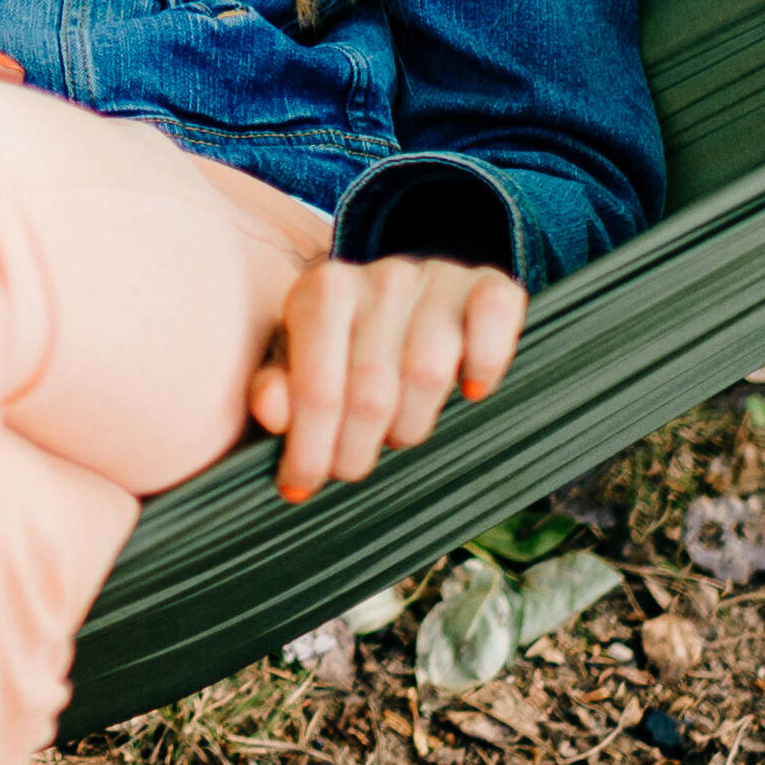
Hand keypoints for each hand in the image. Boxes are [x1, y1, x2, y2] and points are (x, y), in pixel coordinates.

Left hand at [250, 255, 527, 503]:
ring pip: (429, 374)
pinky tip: (472, 392)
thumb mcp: (295, 362)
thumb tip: (270, 412)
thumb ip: (277, 386)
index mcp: (322, 291)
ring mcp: (436, 278)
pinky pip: (494, 319)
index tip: (300, 486)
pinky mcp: (487, 283)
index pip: (316, 388)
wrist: (404, 295)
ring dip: (413, 424)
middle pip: (372, 391)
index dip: (310, 449)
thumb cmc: (341, 343)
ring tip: (396, 435)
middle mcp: (379, 277)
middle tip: (349, 469)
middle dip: (356, 448)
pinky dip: (487, 362)